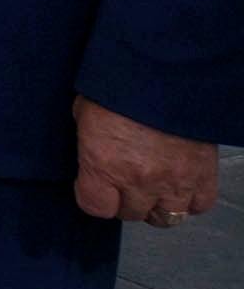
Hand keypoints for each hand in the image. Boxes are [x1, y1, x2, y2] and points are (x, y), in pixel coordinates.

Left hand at [74, 97, 222, 228]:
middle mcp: (138, 180)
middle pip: (130, 213)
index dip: (94, 196)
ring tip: (154, 186)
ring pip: (167, 218)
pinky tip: (180, 183)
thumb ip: (87, 142)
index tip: (95, 186)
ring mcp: (174, 181)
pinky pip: (198, 205)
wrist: (166, 70)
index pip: (95, 207)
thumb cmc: (120, 85)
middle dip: (125, 200)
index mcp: (103, 164)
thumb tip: (89, 155)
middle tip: (126, 181)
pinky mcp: (203, 175)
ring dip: (158, 205)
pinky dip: (190, 199)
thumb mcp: (85, 111)